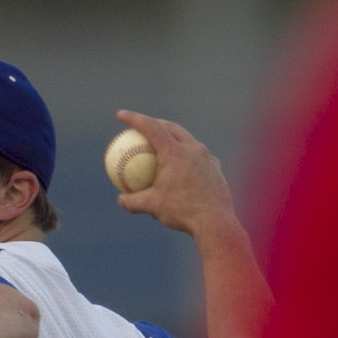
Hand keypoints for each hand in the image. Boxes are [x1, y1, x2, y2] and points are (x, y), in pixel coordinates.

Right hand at [112, 110, 242, 239]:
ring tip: (165, 144)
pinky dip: (188, 157)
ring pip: (188, 140)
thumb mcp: (152, 207)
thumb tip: (121, 200)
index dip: (134, 118)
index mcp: (175, 152)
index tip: (121, 115)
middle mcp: (193, 149)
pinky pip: (199, 157)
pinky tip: (184, 166)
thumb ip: (133, 201)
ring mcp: (207, 157)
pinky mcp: (216, 168)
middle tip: (144, 126)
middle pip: (171, 127)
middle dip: (156, 122)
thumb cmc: (182, 212)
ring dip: (175, 138)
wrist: (215, 222)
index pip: (151, 127)